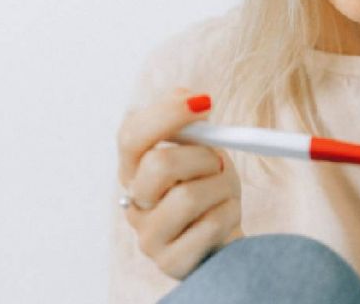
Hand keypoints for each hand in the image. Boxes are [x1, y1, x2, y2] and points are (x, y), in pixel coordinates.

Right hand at [116, 87, 243, 279]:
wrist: (223, 237)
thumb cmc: (210, 188)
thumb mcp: (204, 149)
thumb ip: (193, 123)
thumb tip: (192, 97)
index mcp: (134, 166)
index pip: (131, 135)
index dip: (166, 114)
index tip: (205, 102)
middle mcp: (133, 200)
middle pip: (159, 165)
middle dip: (202, 157)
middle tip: (218, 162)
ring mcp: (147, 235)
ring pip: (188, 196)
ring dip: (221, 188)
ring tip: (223, 193)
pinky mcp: (168, 261)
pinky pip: (208, 227)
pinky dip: (228, 214)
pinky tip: (225, 217)